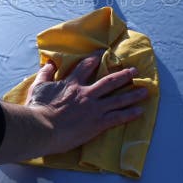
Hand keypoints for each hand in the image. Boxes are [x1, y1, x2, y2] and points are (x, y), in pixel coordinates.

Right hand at [0, 52, 148, 165]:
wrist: (42, 127)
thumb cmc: (38, 108)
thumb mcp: (38, 87)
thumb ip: (45, 74)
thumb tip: (49, 63)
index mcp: (72, 84)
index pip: (86, 67)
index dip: (94, 60)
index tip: (102, 55)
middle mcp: (86, 93)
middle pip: (109, 81)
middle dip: (123, 75)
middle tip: (134, 71)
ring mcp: (94, 108)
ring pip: (118, 98)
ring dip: (133, 94)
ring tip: (144, 90)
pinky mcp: (97, 123)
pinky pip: (118, 117)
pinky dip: (130, 113)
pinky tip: (140, 111)